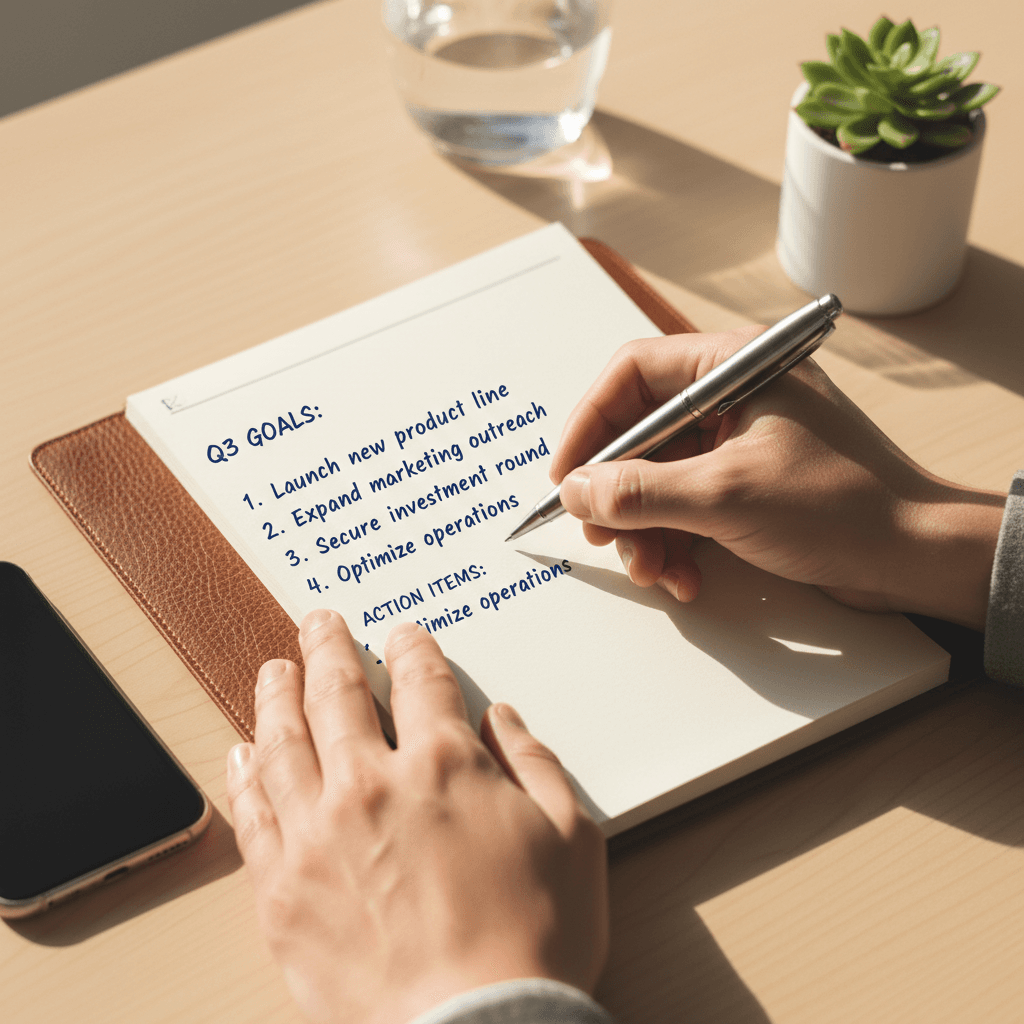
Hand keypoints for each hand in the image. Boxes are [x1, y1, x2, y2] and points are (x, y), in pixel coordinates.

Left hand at [226, 611, 607, 1023]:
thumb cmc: (531, 941)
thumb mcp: (571, 836)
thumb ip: (534, 763)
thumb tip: (503, 718)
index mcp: (442, 766)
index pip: (420, 682)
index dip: (411, 650)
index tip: (403, 638)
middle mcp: (370, 786)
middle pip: (337, 694)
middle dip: (328, 648)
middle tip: (319, 623)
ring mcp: (317, 835)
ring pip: (283, 741)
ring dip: (277, 695)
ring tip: (273, 667)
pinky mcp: (282, 889)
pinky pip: (252, 814)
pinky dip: (244, 775)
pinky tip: (240, 752)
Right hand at [552, 327, 1005, 630]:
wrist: (915, 557)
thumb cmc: (842, 505)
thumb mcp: (726, 496)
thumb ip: (641, 491)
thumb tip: (576, 491)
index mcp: (732, 366)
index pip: (631, 375)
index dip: (589, 425)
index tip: (566, 476)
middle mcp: (731, 396)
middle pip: (640, 434)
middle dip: (618, 493)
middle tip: (602, 534)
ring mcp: (739, 442)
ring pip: (659, 478)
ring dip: (645, 529)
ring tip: (653, 569)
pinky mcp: (746, 485)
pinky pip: (687, 506)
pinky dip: (675, 543)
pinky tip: (682, 575)